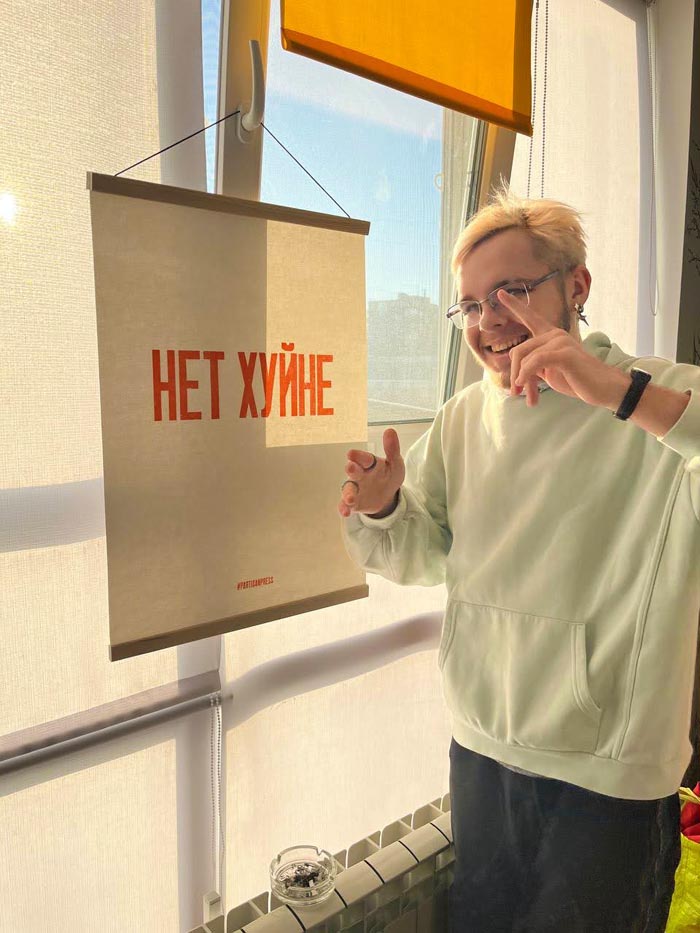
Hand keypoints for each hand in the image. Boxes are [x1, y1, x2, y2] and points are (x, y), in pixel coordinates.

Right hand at [337, 428, 404, 517]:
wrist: (388, 496)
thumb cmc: (388, 475)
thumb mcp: (395, 464)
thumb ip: (392, 449)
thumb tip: (390, 431)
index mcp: (369, 463)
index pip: (364, 458)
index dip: (358, 455)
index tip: (352, 454)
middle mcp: (359, 474)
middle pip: (354, 471)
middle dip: (351, 469)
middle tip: (350, 467)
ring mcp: (355, 488)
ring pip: (348, 489)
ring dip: (348, 493)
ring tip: (350, 498)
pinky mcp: (353, 502)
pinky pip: (346, 505)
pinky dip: (344, 508)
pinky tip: (345, 512)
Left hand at [497, 288, 618, 407]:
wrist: (603, 388)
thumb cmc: (577, 380)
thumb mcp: (548, 372)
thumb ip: (533, 363)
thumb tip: (513, 358)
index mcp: (551, 336)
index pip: (530, 317)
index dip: (514, 305)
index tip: (498, 293)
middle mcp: (555, 334)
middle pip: (518, 351)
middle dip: (515, 375)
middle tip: (516, 393)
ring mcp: (560, 341)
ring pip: (524, 358)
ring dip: (522, 381)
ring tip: (530, 398)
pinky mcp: (564, 353)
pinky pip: (535, 361)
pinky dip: (526, 376)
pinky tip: (527, 388)